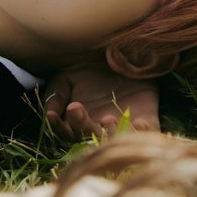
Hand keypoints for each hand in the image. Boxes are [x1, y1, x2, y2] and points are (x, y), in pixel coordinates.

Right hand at [44, 64, 159, 141]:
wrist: (123, 55)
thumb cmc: (92, 68)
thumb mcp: (67, 77)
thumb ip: (55, 94)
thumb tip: (49, 115)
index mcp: (80, 123)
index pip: (66, 134)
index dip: (58, 127)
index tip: (53, 116)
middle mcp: (101, 129)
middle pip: (89, 139)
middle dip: (81, 127)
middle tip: (75, 108)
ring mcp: (124, 127)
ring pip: (116, 140)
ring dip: (110, 133)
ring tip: (107, 118)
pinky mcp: (147, 121)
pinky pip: (147, 134)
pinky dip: (143, 132)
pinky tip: (138, 121)